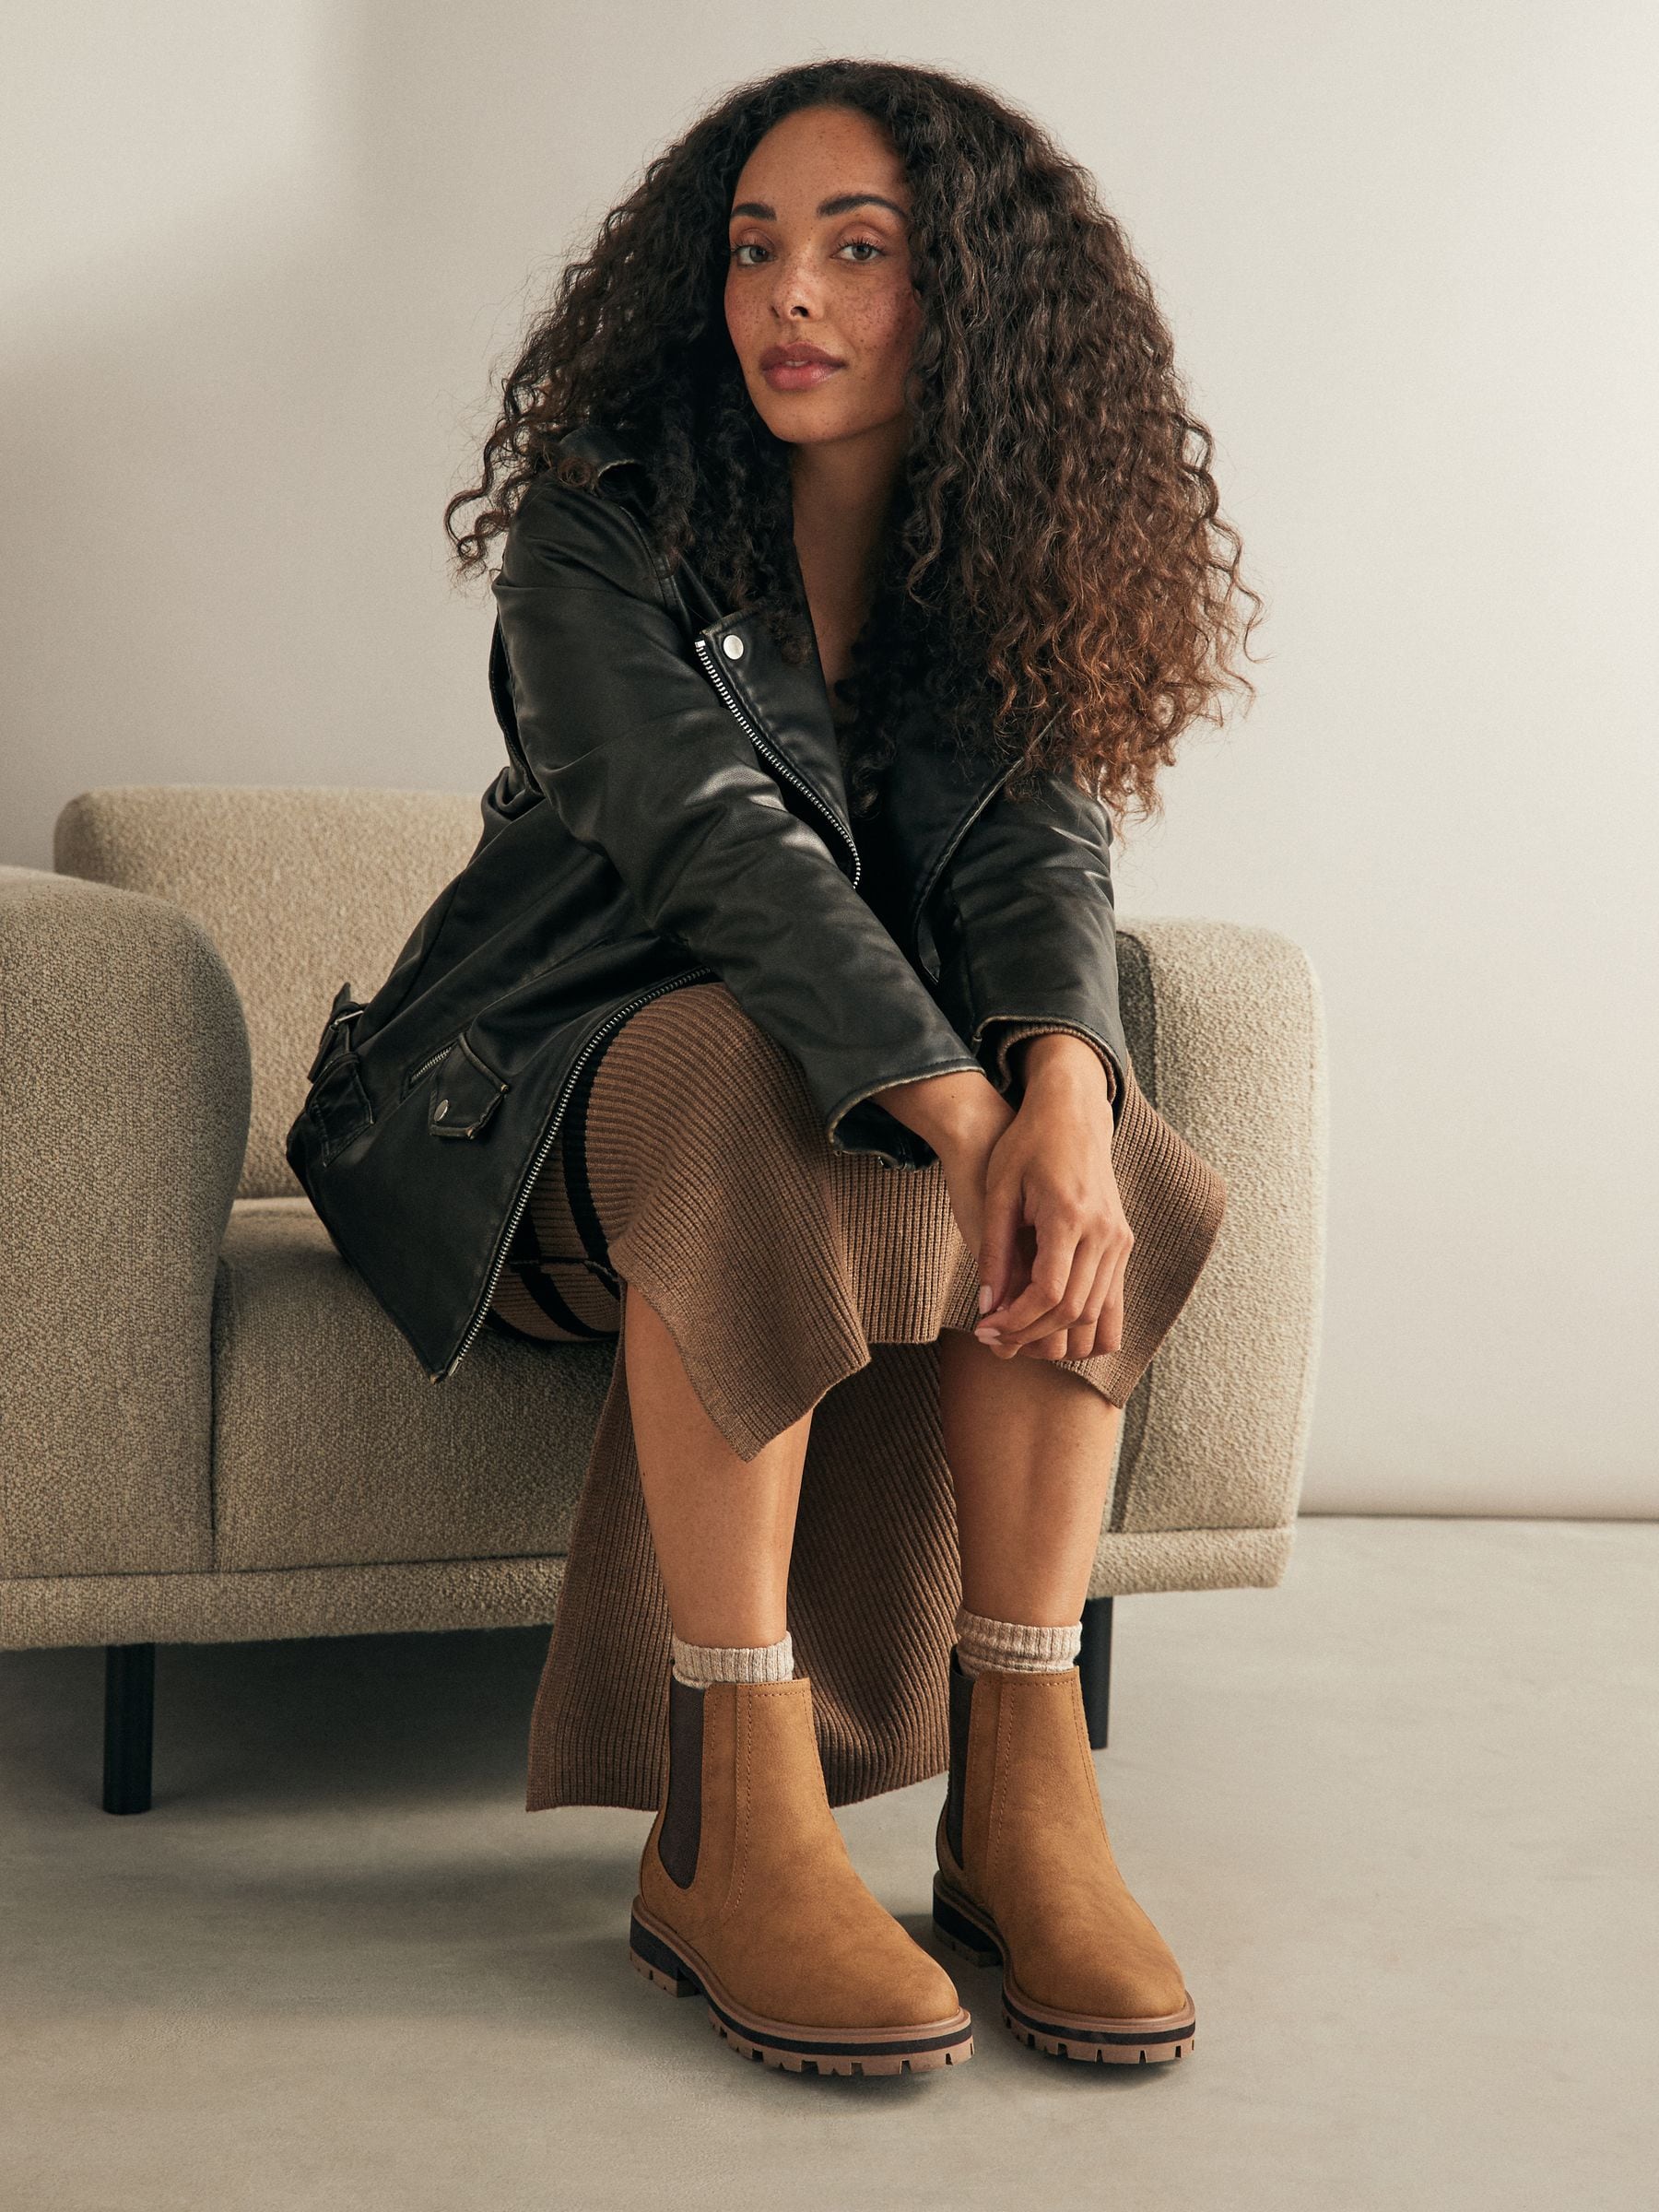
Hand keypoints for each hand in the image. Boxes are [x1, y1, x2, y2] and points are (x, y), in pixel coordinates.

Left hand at [971, 1036, 1130, 1360]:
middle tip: (994, 1340)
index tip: (985, 1329)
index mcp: (1070, 1216)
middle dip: (1031, 1335)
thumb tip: (987, 1307)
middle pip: (1073, 1311)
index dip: (1016, 1321)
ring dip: (1058, 1338)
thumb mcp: (999, 1191)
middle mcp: (1104, 1232)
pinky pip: (1113, 1302)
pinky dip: (1086, 1326)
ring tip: (1019, 1340)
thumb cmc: (1027, 1145)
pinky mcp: (1123, 1243)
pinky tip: (1052, 1330)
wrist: (1072, 1112)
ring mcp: (1120, 1239)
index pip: (1049, 1293)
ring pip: (1097, 1314)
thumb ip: (994, 1250)